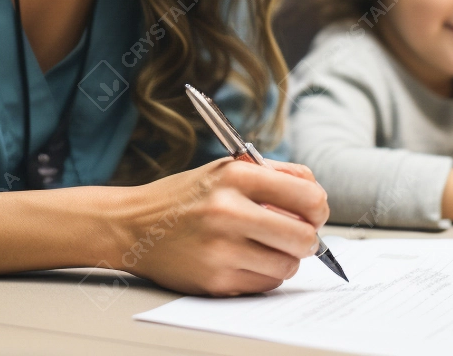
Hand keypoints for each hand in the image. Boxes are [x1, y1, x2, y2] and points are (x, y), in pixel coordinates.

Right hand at [110, 157, 328, 296]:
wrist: (133, 225)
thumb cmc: (187, 197)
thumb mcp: (226, 169)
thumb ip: (275, 176)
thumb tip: (317, 198)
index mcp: (236, 176)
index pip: (308, 195)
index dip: (319, 208)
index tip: (314, 213)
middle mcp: (229, 211)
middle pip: (305, 237)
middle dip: (308, 239)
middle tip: (298, 237)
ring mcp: (221, 249)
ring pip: (288, 265)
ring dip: (284, 258)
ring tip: (263, 246)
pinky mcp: (215, 281)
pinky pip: (265, 284)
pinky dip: (263, 274)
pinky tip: (243, 260)